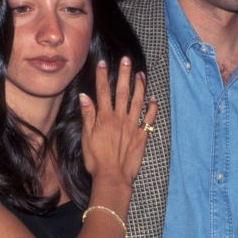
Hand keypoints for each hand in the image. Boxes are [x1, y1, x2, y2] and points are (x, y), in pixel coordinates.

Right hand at [79, 58, 156, 187]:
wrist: (112, 176)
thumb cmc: (96, 160)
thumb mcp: (86, 137)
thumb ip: (87, 116)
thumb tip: (84, 96)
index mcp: (105, 118)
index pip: (103, 92)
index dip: (103, 76)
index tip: (103, 63)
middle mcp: (119, 118)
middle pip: (122, 92)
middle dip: (124, 74)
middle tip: (126, 60)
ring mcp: (132, 126)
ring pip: (137, 102)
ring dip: (139, 87)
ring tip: (141, 74)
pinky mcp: (141, 136)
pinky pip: (148, 119)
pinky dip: (152, 108)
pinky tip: (153, 99)